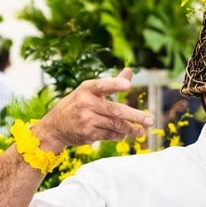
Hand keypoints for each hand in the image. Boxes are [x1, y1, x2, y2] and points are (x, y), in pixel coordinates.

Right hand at [32, 68, 154, 151]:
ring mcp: (86, 119)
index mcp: (86, 89)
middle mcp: (86, 103)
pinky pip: (110, 135)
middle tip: (151, 120)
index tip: (127, 85)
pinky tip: (125, 134)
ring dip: (131, 129)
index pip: (102, 85)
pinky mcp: (88, 133)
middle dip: (136, 116)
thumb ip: (111, 83)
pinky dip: (119, 135)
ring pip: (116, 125)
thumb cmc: (77, 105)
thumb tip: (129, 71)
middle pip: (116, 110)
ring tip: (141, 131)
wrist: (54, 127)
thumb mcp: (89, 91)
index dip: (115, 84)